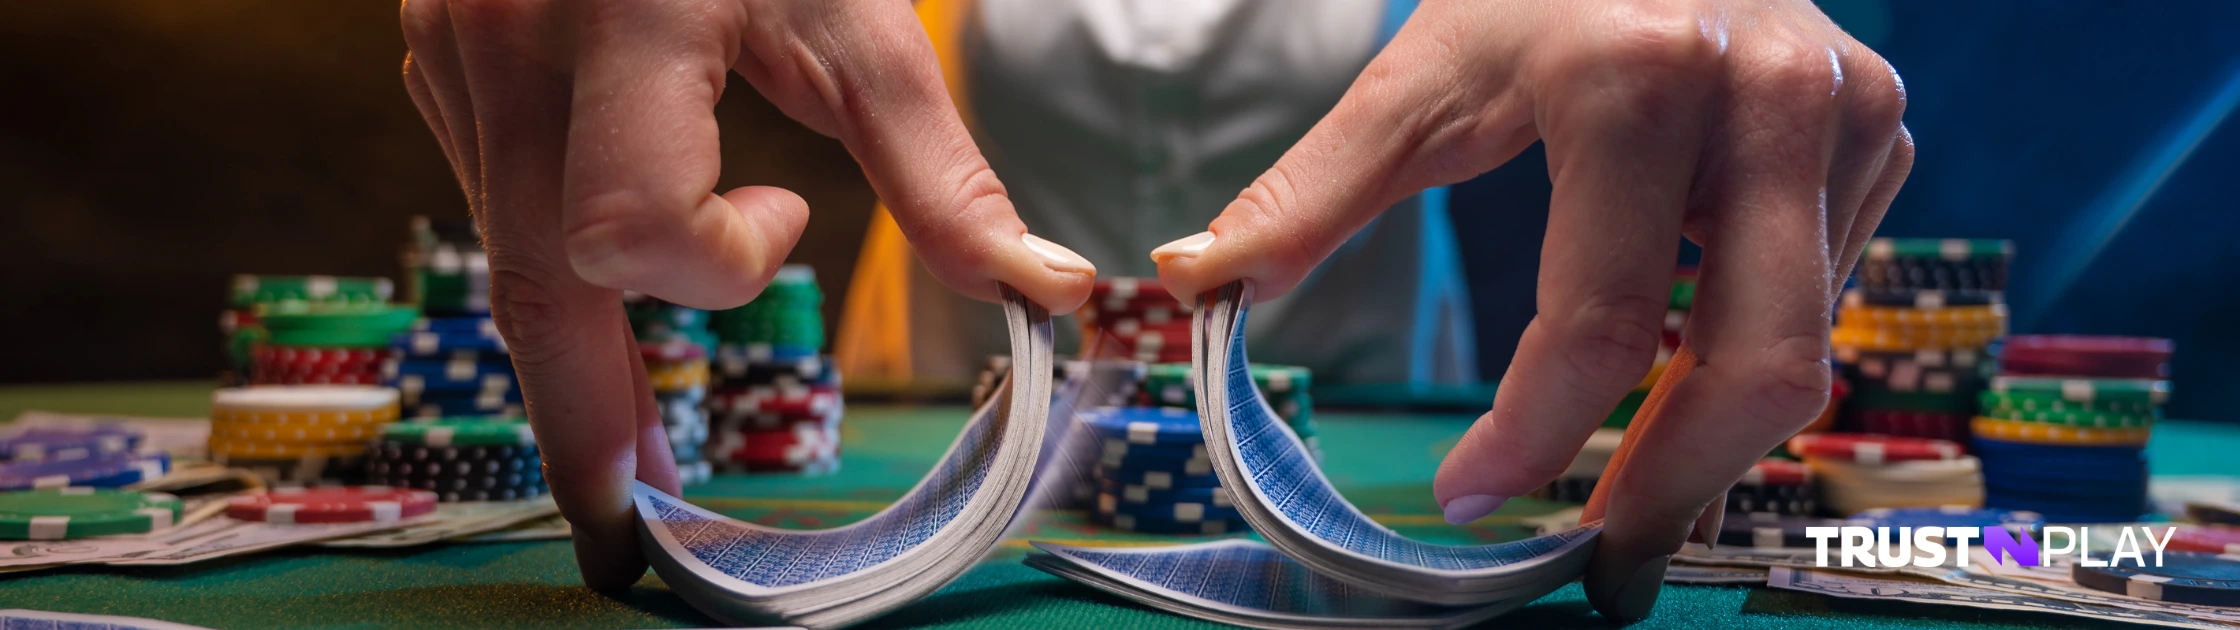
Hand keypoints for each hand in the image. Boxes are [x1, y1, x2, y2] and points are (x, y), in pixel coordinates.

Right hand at [398, 0, 1093, 589]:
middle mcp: (508, 49)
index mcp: (622, 30)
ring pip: (500, 246)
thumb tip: (1038, 293)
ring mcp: (452, 55)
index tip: (787, 214)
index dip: (711, 261)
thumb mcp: (854, 14)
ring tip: (626, 439)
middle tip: (622, 533)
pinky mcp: (436, 57)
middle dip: (582, 419)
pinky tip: (605, 271)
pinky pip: (489, 187)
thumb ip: (938, 164)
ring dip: (571, 344)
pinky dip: (549, 253)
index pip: (623, 224)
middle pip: (527, 286)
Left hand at [1149, 0, 1909, 618]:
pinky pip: (1825, 288)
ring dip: (1716, 429)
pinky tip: (1685, 353)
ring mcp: (1843, 113)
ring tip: (1634, 480)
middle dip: (1673, 484)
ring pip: (1807, 344)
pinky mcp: (1880, 130)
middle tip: (1600, 552)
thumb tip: (1197, 276)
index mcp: (1638, 77)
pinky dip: (1751, 343)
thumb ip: (1312, 191)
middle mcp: (1767, 94)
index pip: (1599, 323)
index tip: (1475, 496)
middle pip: (1758, 366)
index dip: (1533, 438)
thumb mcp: (1417, 77)